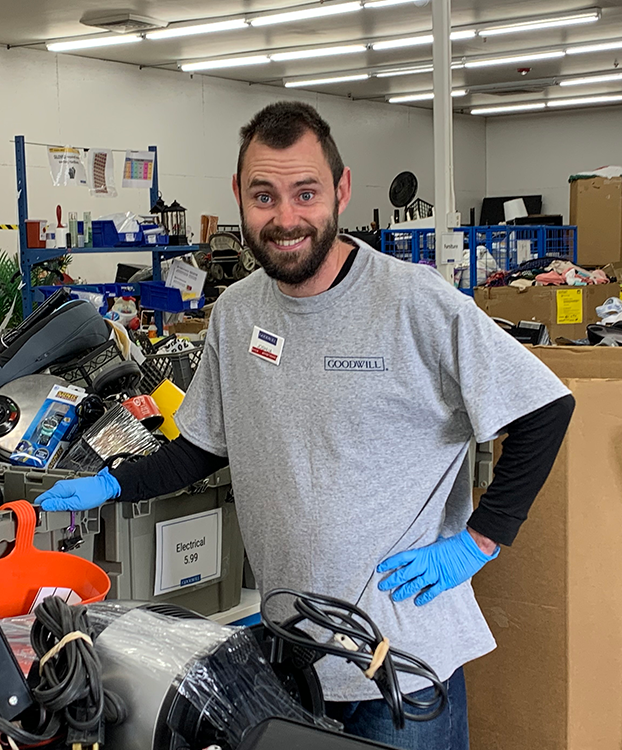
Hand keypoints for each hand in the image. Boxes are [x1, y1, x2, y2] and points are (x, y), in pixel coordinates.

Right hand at [37, 468, 120, 510]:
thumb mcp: (76, 503)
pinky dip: (61, 504)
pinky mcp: (70, 489)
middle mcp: (60, 486)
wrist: (106, 486)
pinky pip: (60, 498)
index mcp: (60, 489)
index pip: (41, 499)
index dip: (39, 509)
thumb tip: (45, 506)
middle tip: (52, 519)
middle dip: (47, 509)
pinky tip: (66, 509)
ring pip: (53, 499)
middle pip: (46, 500)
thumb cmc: (94, 494)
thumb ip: (59, 505)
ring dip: (55, 507)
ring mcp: (65, 487)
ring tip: (61, 515)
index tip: (40, 518)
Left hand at [377, 529, 498, 606]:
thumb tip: (423, 548)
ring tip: (395, 597)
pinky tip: (417, 602)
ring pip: (414, 584)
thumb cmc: (454, 544)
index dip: (390, 563)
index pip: (401, 558)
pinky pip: (431, 592)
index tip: (380, 568)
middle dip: (391, 580)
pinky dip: (424, 598)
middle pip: (404, 573)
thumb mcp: (437, 543)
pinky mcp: (444, 582)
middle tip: (382, 586)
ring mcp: (434, 574)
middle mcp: (426, 564)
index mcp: (423, 553)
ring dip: (403, 591)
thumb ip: (427, 549)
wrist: (470, 548)